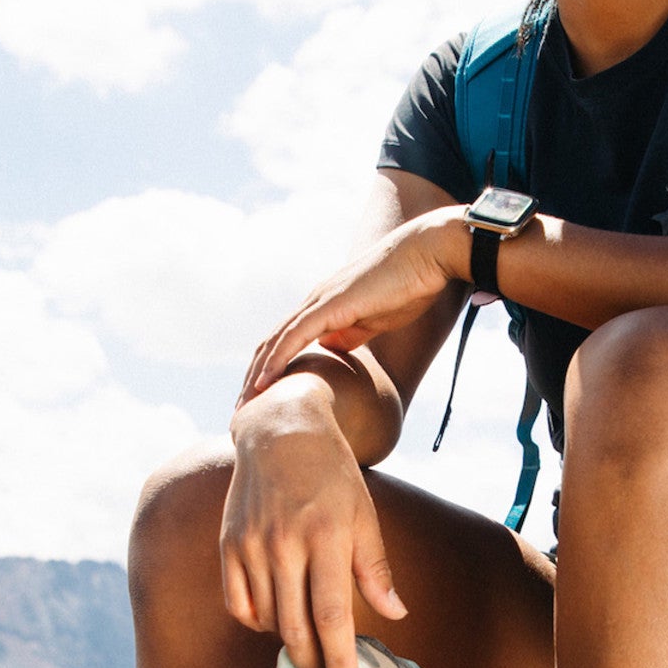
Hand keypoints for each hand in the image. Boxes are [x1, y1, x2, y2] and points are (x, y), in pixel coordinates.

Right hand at [223, 379, 407, 667]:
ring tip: (308, 647)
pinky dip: (257, 622)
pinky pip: (239, 604)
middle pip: (297, 627)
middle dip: (314, 663)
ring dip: (289, 642)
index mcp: (327, 537)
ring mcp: (252, 545)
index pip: (333, 616)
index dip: (340, 659)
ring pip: (269, 619)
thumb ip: (376, 569)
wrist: (281, 432)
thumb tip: (395, 614)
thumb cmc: (332, 476)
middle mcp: (285, 544)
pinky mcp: (228, 545)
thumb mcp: (364, 515)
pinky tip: (275, 620)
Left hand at [238, 213, 464, 405]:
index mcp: (324, 307)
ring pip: (275, 342)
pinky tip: (263, 385)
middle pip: (271, 344)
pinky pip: (294, 336)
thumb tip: (329, 348)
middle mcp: (314, 302)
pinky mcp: (331, 305)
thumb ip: (351, 333)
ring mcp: (320, 301)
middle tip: (240, 411)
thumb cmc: (409, 286)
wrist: (427, 256)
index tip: (260, 401)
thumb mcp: (374, 320)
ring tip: (243, 406)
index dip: (269, 371)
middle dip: (253, 379)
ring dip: (255, 376)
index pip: (285, 342)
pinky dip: (275, 361)